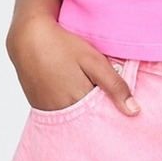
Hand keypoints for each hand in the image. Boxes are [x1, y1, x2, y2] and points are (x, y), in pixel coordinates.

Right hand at [7, 17, 139, 115]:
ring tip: (91, 99)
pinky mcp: (38, 106)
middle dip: (99, 117)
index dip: (113, 116)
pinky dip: (69, 110)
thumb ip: (114, 85)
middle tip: (108, 105)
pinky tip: (74, 97)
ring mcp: (48, 110)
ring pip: (73, 119)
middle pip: (87, 123)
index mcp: (79, 102)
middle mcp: (62, 111)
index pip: (102, 120)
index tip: (122, 113)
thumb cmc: (62, 45)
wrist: (27, 38)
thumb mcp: (93, 61)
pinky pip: (59, 114)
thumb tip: (134, 111)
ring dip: (84, 114)